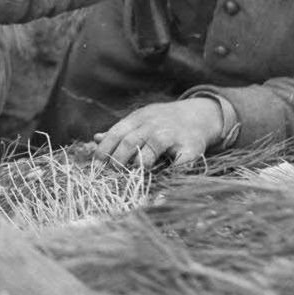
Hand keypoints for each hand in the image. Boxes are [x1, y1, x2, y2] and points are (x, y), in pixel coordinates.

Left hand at [93, 97, 224, 168]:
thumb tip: (95, 138)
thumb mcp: (139, 121)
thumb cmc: (161, 122)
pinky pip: (181, 160)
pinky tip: (164, 179)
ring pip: (154, 146)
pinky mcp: (191, 147)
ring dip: (142, 162)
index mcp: (138, 118)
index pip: (116, 133)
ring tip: (136, 173)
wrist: (197, 115)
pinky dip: (172, 170)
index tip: (97, 165)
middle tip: (114, 173)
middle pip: (131, 140)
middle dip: (119, 159)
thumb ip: (119, 132)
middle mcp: (154, 125)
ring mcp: (173, 135)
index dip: (105, 149)